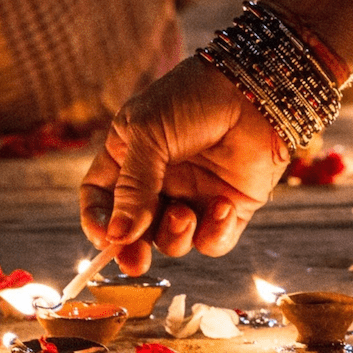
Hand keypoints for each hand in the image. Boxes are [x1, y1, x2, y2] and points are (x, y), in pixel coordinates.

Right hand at [80, 55, 290, 274]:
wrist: (254, 90)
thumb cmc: (194, 99)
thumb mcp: (150, 134)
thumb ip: (133, 186)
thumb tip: (116, 235)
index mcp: (129, 156)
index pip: (101, 198)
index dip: (98, 221)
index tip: (105, 238)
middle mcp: (159, 181)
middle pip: (133, 230)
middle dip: (131, 249)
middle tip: (135, 262)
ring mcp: (194, 196)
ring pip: (173, 242)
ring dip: (174, 236)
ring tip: (184, 214)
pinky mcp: (229, 208)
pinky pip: (213, 242)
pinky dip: (213, 234)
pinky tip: (222, 206)